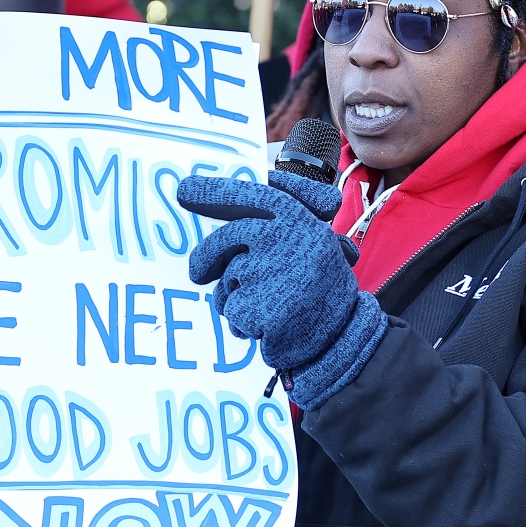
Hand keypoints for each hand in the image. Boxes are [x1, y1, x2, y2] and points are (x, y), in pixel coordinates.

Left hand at [178, 172, 387, 410]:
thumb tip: (219, 206)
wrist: (342, 337)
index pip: (252, 193)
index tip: (183, 190)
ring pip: (228, 279)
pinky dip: (244, 323)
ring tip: (266, 306)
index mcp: (299, 217)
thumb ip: (272, 227)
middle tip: (197, 273)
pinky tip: (267, 327)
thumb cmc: (319, 290)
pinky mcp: (263, 306)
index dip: (215, 192)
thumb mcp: (308, 244)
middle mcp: (288, 236)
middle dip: (206, 257)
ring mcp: (274, 270)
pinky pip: (233, 311)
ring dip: (235, 297)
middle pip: (227, 238)